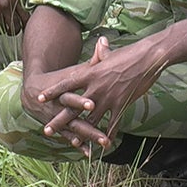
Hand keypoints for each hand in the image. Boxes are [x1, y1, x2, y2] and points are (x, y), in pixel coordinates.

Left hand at [27, 34, 166, 146]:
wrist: (148, 58)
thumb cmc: (130, 54)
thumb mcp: (111, 53)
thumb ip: (102, 52)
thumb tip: (100, 42)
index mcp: (90, 73)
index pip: (66, 84)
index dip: (52, 92)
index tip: (39, 98)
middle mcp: (95, 88)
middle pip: (72, 107)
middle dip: (59, 120)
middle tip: (46, 130)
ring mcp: (108, 98)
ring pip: (90, 120)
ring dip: (82, 133)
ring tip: (73, 144)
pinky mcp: (121, 105)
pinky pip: (112, 123)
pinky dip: (108, 134)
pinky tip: (105, 144)